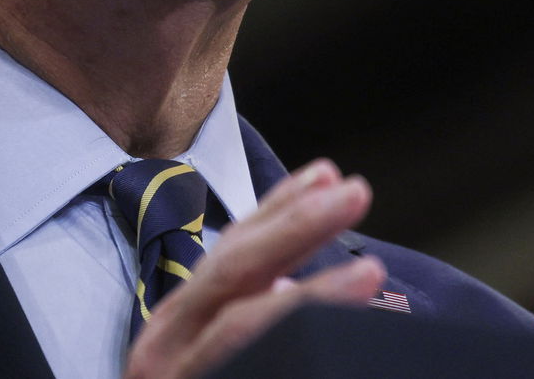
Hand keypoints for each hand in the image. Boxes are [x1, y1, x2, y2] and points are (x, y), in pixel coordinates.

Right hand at [123, 158, 385, 378]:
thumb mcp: (219, 349)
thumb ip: (247, 312)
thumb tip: (295, 277)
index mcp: (178, 324)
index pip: (230, 249)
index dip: (279, 208)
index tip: (328, 174)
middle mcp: (164, 348)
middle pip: (233, 272)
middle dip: (296, 226)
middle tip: (356, 192)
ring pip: (242, 327)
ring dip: (310, 295)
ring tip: (369, 269)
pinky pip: (247, 368)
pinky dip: (293, 347)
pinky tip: (335, 337)